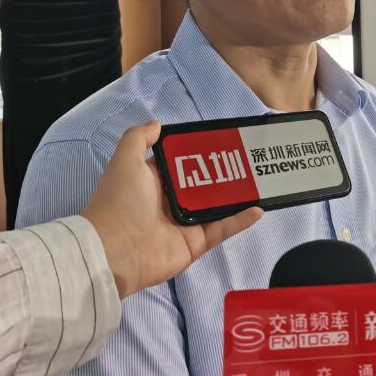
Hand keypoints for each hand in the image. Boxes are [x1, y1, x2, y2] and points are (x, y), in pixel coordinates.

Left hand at [82, 121, 262, 297]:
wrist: (113, 251)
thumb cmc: (120, 201)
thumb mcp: (126, 161)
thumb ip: (138, 138)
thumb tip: (158, 124)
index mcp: (156, 182)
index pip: (184, 163)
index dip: (202, 152)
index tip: (225, 140)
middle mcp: (172, 202)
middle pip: (206, 184)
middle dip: (227, 173)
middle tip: (252, 159)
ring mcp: (186, 224)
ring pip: (218, 207)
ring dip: (238, 196)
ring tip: (261, 182)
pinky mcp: (195, 244)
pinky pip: (222, 230)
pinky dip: (240, 221)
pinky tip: (258, 209)